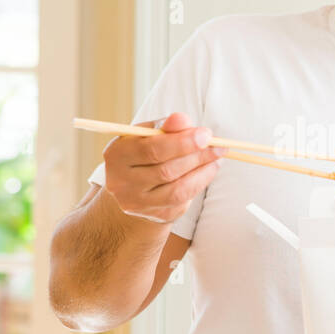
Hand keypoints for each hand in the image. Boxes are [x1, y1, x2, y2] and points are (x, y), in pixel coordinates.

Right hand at [100, 111, 224, 223]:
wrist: (134, 186)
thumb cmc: (144, 152)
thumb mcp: (149, 134)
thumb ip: (165, 126)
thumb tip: (182, 119)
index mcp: (117, 155)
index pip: (151, 149)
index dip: (182, 142)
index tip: (206, 134)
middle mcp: (121, 182)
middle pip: (165, 171)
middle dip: (196, 157)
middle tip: (218, 146)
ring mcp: (137, 203)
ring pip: (177, 190)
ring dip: (202, 172)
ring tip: (216, 158)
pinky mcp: (154, 215)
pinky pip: (182, 201)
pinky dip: (199, 184)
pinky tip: (208, 171)